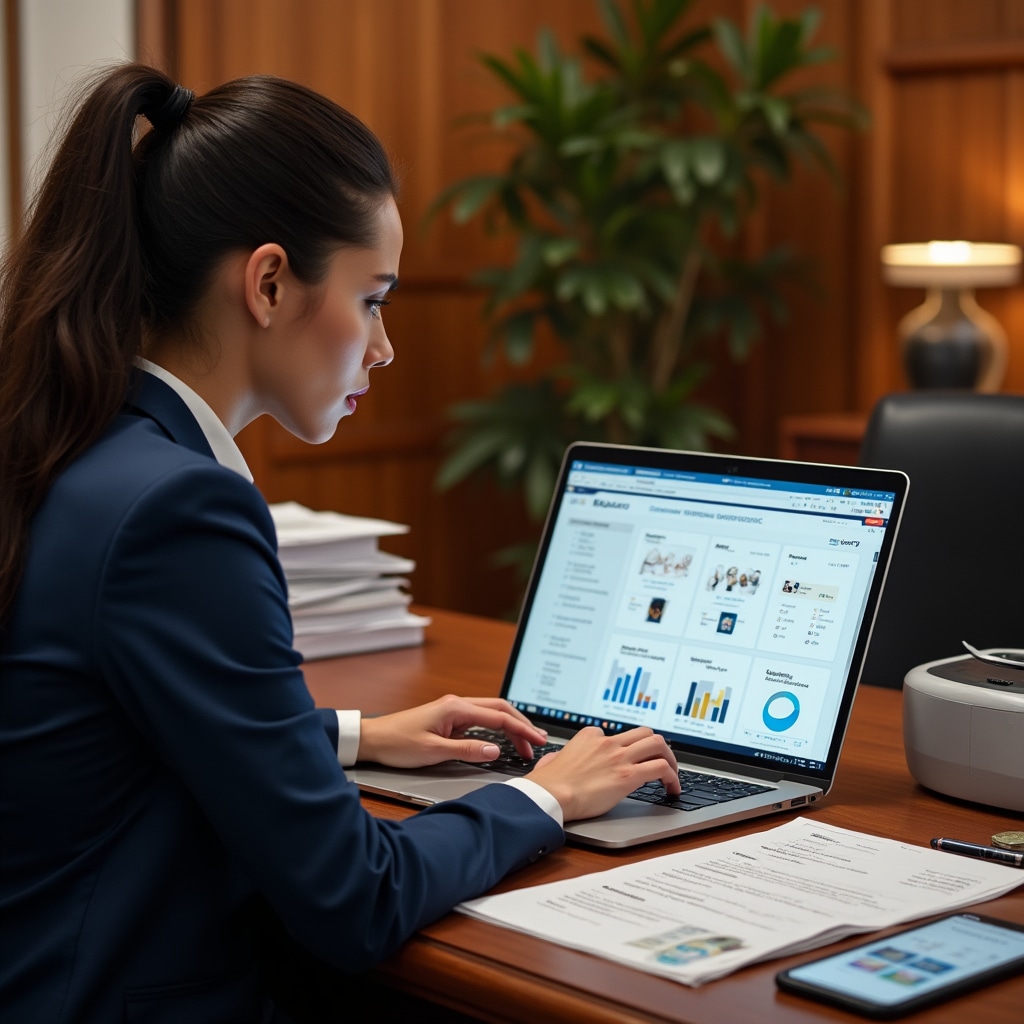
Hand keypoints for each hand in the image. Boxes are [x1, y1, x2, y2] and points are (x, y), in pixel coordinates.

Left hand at [357, 694, 548, 767]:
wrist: (373, 739)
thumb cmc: (397, 743)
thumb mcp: (433, 752)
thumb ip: (467, 751)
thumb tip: (495, 751)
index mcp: (455, 708)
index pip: (498, 717)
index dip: (521, 730)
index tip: (537, 741)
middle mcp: (456, 704)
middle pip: (499, 709)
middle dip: (521, 725)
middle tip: (538, 742)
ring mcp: (453, 711)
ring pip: (491, 714)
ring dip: (510, 726)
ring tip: (525, 744)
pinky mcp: (449, 720)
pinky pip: (480, 721)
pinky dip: (496, 729)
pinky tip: (502, 740)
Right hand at [528, 726, 679, 821]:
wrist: (551, 794)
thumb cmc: (549, 783)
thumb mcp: (553, 760)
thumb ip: (558, 757)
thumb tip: (555, 760)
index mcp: (590, 735)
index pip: (618, 735)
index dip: (628, 750)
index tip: (631, 761)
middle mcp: (608, 742)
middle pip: (645, 733)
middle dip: (658, 747)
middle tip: (662, 761)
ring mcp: (620, 756)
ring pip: (658, 744)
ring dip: (670, 758)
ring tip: (672, 774)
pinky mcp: (629, 775)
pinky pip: (661, 768)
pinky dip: (672, 777)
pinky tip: (672, 788)